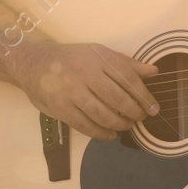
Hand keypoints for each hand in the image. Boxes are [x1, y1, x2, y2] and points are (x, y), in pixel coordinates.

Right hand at [14, 41, 160, 140]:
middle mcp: (85, 74)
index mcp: (98, 58)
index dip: (144, 96)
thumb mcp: (98, 53)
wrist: (33, 63)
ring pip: (102, 114)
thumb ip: (126, 64)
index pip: (128, 79)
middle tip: (140, 118)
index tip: (153, 108)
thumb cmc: (72, 59)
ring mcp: (71, 92)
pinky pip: (85, 125)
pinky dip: (100, 133)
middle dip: (134, 112)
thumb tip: (154, 71)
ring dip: (119, 124)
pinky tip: (110, 134)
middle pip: (117, 98)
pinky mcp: (60, 108)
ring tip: (126, 126)